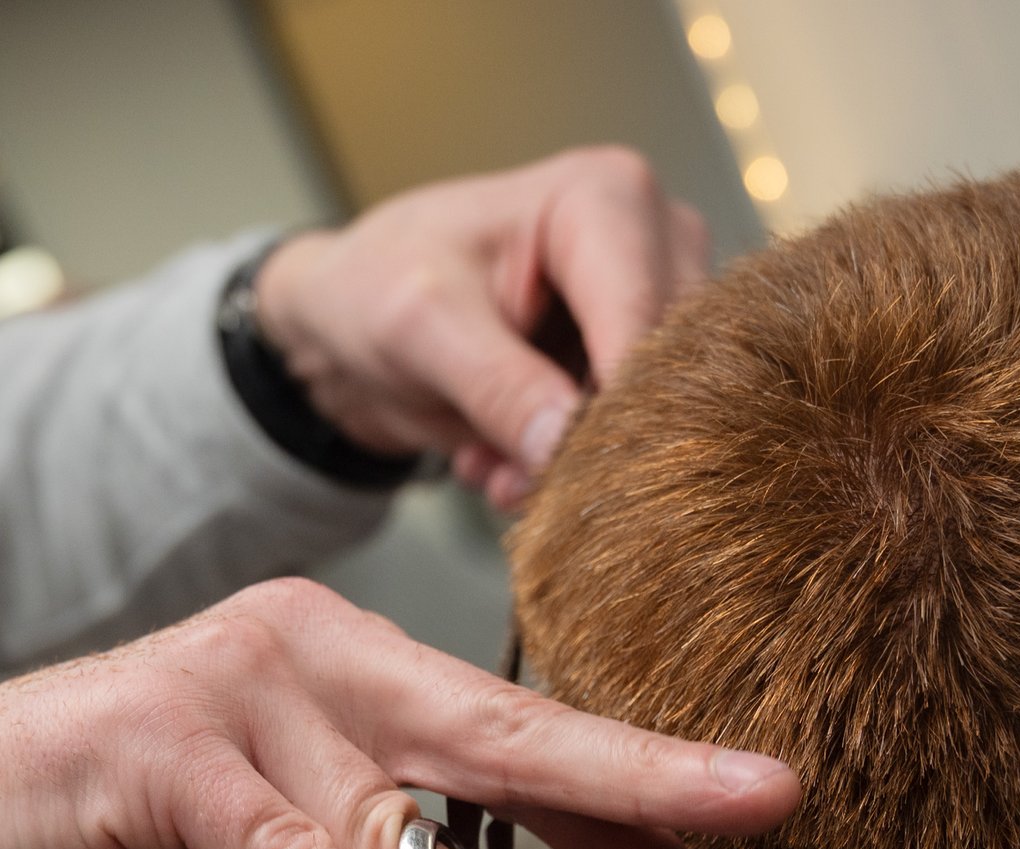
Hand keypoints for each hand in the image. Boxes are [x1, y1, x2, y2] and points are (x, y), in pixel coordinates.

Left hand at [254, 148, 710, 508]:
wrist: (351, 319)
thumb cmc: (378, 286)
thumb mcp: (420, 330)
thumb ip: (497, 385)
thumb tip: (564, 446)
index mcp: (607, 196)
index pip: (644, 317)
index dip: (614, 407)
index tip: (566, 474)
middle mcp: (653, 240)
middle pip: (668, 369)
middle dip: (588, 442)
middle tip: (505, 481)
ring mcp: (652, 303)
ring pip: (655, 413)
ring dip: (570, 463)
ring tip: (488, 465)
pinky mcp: (635, 362)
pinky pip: (631, 434)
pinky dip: (562, 465)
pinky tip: (499, 458)